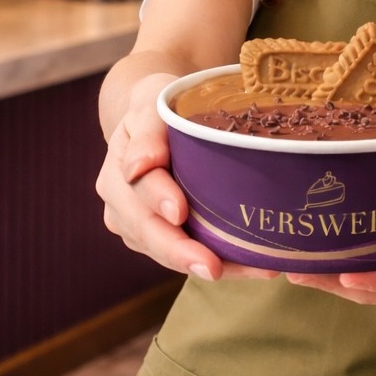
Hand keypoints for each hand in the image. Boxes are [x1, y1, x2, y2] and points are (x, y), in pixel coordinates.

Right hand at [96, 72, 276, 282]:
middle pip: (148, 233)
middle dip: (181, 253)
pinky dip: (222, 263)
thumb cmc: (157, 108)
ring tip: (258, 269)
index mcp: (117, 171)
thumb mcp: (151, 105)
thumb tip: (139, 165)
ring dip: (211, 264)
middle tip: (214, 268)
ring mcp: (139, 229)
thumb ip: (147, 132)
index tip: (179, 212)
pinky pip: (187, 258)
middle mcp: (121, 206)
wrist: (156, 124)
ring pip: (169, 254)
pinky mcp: (161, 242)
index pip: (138, 189)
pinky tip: (254, 266)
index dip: (159, 201)